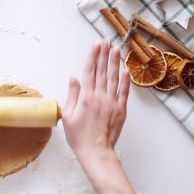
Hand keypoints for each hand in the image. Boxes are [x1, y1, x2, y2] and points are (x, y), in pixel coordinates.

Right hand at [62, 39, 129, 162]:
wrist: (96, 152)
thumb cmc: (79, 136)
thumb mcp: (68, 116)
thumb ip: (72, 95)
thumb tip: (74, 78)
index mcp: (85, 97)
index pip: (89, 72)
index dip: (92, 57)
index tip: (95, 45)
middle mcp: (100, 97)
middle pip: (102, 71)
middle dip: (103, 54)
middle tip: (105, 41)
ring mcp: (112, 103)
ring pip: (114, 78)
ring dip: (114, 62)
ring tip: (115, 50)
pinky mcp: (121, 110)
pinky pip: (124, 92)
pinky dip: (125, 80)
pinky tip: (125, 70)